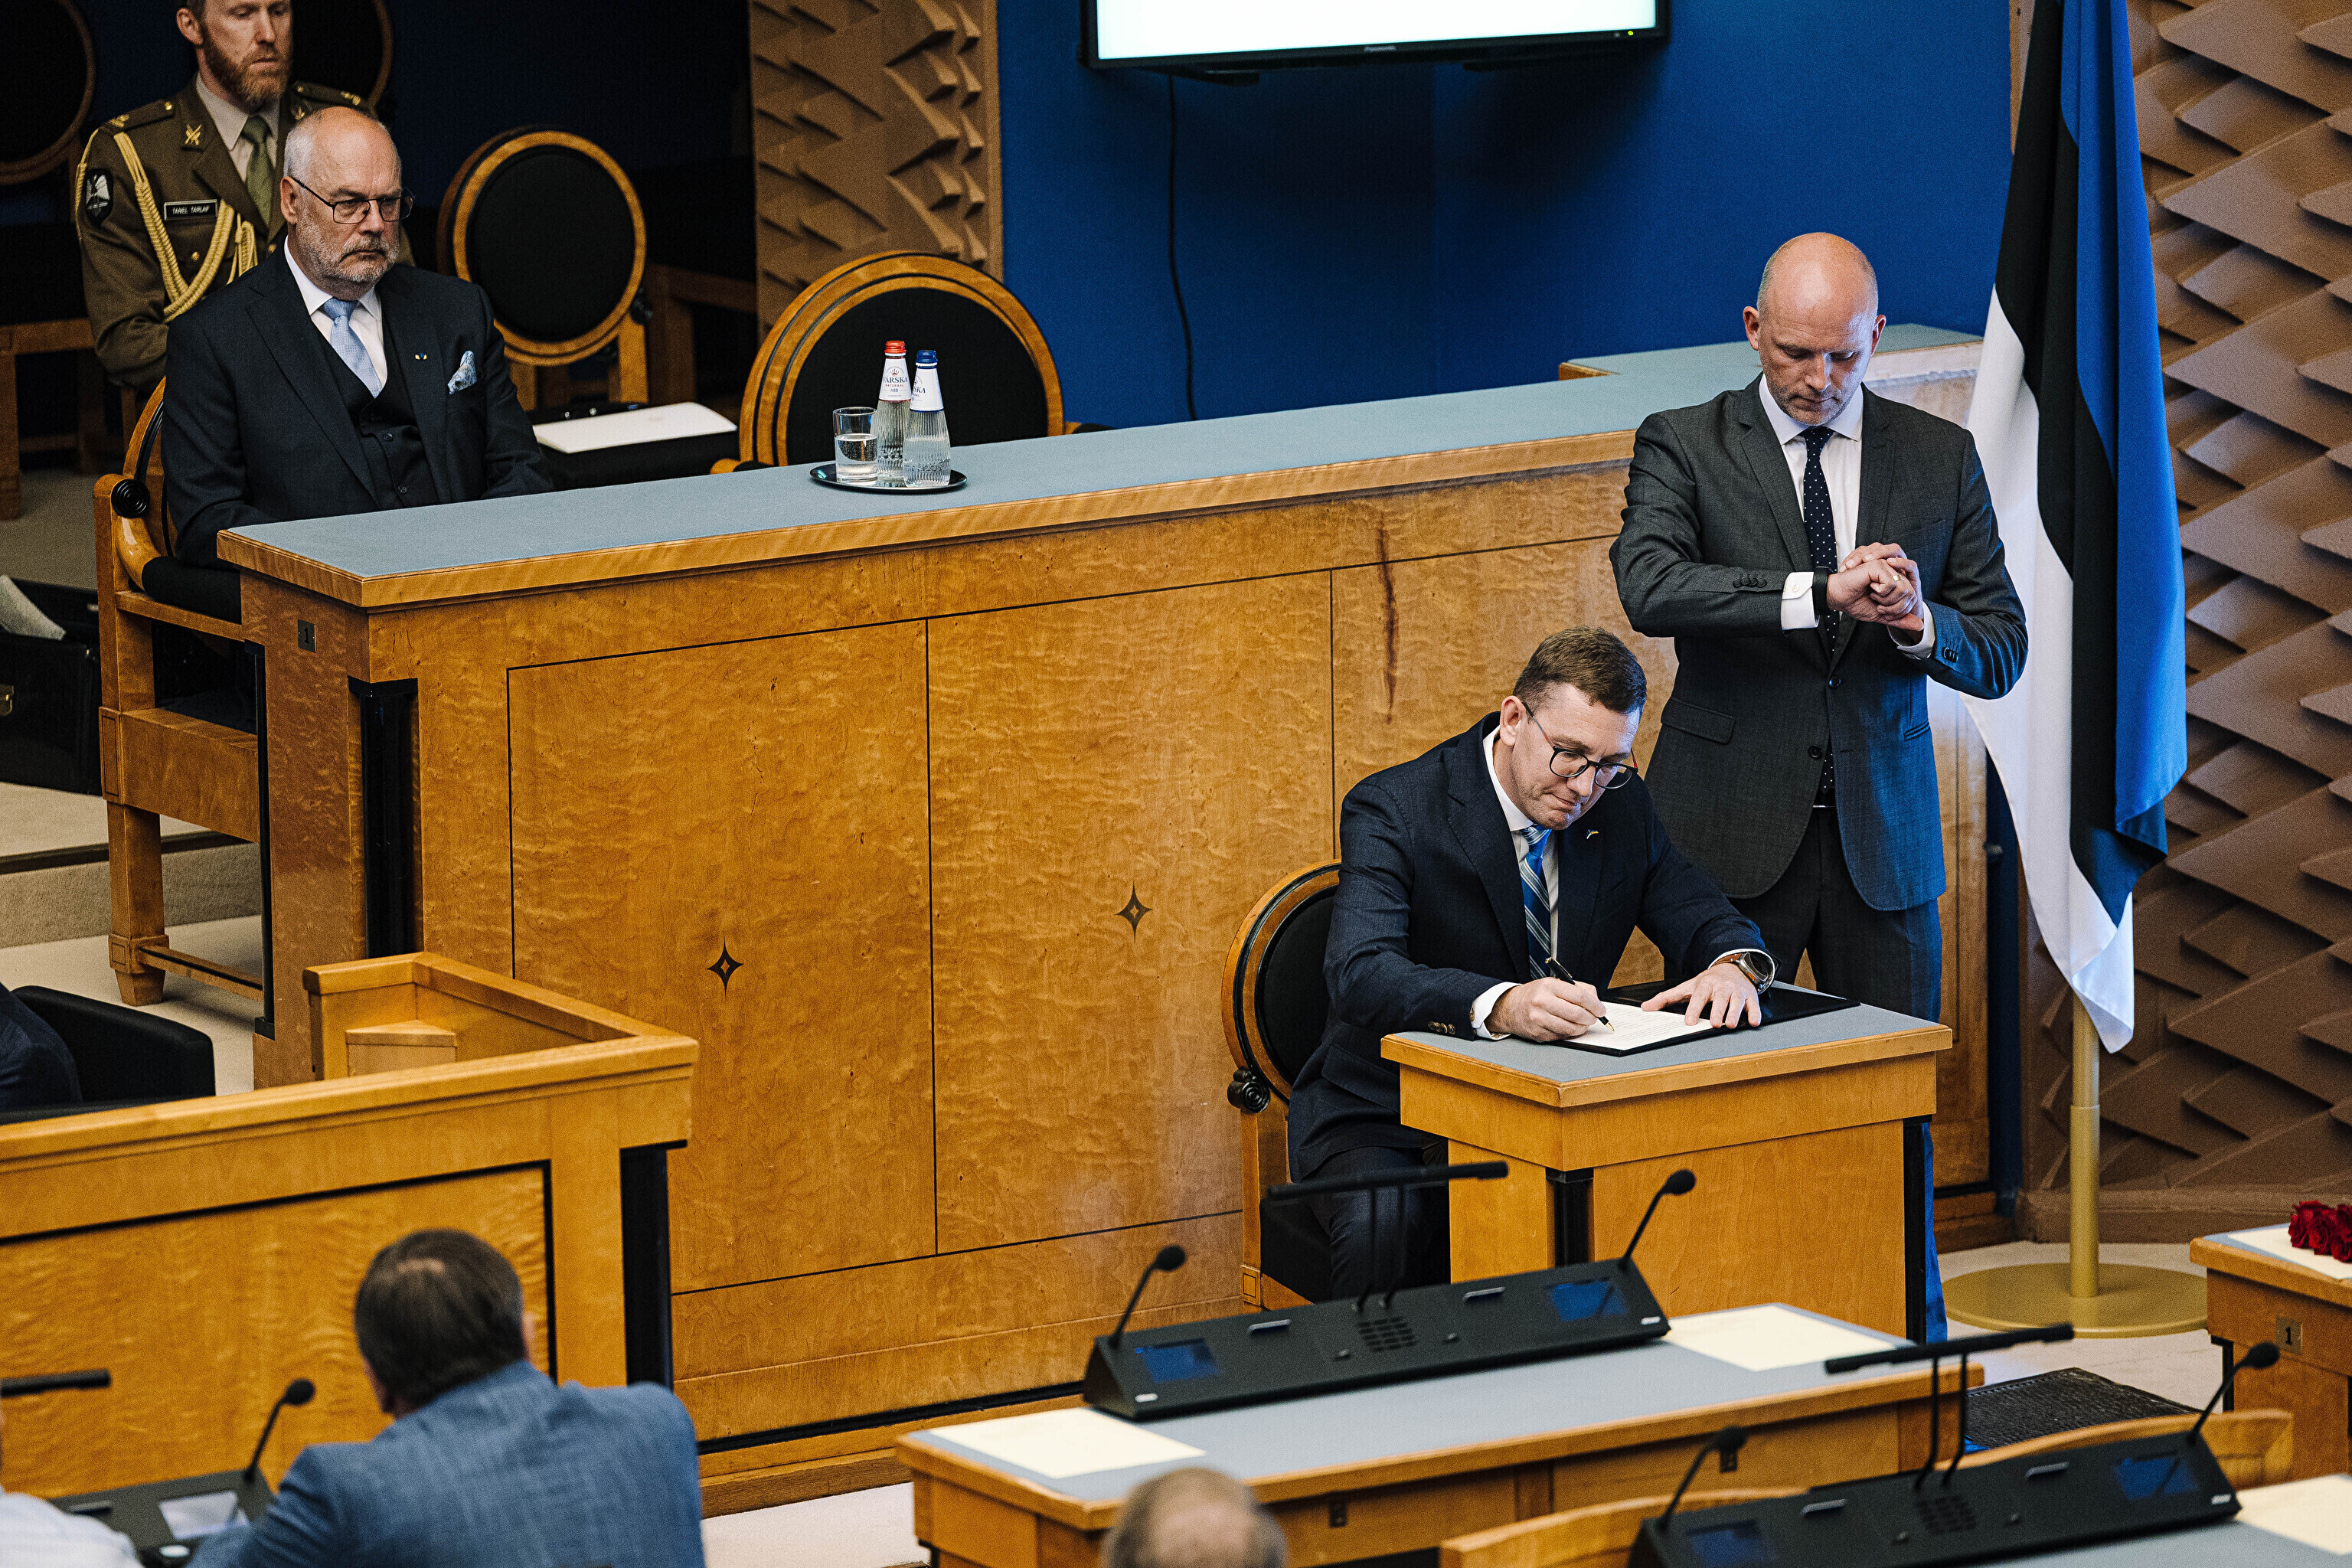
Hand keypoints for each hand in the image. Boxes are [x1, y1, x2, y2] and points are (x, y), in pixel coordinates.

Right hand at [1491, 977, 1605, 1040]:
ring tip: (1582, 1023)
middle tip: (1594, 1017)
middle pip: (1577, 1014)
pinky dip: (1570, 1033)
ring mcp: (1539, 1020)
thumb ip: (1576, 989)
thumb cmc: (1534, 994)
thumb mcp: (1553, 983)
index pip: (1579, 997)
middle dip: (1591, 1018)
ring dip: (1582, 1027)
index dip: (1594, 1005)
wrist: (1510, 1007)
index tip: (1601, 1009)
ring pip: (1572, 1028)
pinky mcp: (1539, 1034)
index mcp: (1548, 987)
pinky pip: (1562, 1036)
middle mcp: (1542, 1003)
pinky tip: (1568, 1026)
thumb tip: (1595, 1000)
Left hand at [1640, 959, 1760, 1027]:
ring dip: (1735, 1013)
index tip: (1689, 1022)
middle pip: (1720, 999)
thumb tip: (1646, 1007)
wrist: (1732, 967)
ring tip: (1731, 1025)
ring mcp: (1737, 991)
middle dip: (1717, 1011)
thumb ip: (1667, 998)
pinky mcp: (1750, 996)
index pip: (1699, 997)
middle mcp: (1722, 987)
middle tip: (1714, 1024)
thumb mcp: (1687, 987)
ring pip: (1737, 1002)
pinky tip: (1754, 1021)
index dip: (1694, 1009)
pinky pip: (1754, 1005)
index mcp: (1705, 985)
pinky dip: (1755, 1013)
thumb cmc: (1708, 982)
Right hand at [1826, 544, 1923, 629]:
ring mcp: (1887, 568)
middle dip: (1895, 608)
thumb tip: (1920, 626)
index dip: (1900, 611)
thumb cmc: (1856, 603)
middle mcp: (1893, 573)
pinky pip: (1892, 583)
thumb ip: (1900, 619)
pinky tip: (1870, 587)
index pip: (1912, 598)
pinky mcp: (1879, 566)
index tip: (1883, 612)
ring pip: (1904, 588)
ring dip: (1888, 600)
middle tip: (1879, 607)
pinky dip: (1881, 592)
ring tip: (1874, 596)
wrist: (1838, 598)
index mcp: (1895, 582)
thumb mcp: (1882, 615)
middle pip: (1910, 594)